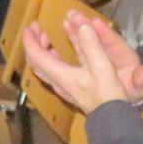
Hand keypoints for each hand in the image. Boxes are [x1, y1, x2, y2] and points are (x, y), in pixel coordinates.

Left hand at [20, 10, 142, 113]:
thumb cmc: (107, 94)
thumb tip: (82, 25)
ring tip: (46, 39)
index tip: (31, 26)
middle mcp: (57, 82)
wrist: (112, 118)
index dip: (30, 40)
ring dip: (42, 51)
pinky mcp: (69, 90)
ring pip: (43, 68)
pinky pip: (51, 72)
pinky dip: (50, 59)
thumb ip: (91, 45)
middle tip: (38, 29)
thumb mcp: (102, 66)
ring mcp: (62, 88)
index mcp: (61, 75)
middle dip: (35, 43)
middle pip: (36, 62)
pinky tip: (58, 55)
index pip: (36, 56)